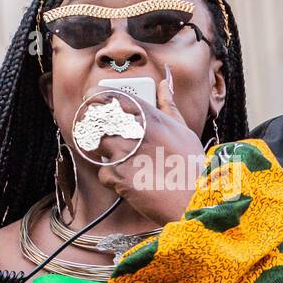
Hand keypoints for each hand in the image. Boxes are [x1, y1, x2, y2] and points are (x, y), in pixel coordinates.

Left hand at [94, 66, 206, 225]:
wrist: (192, 200)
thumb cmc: (191, 165)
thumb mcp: (182, 129)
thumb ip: (168, 105)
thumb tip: (165, 83)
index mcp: (147, 115)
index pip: (108, 97)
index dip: (95, 97)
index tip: (91, 101)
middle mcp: (131, 130)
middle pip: (97, 121)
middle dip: (98, 129)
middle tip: (109, 138)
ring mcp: (121, 153)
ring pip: (98, 147)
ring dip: (107, 154)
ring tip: (127, 163)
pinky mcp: (116, 175)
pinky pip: (103, 173)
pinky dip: (113, 179)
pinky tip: (132, 181)